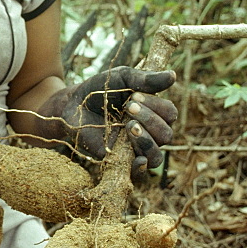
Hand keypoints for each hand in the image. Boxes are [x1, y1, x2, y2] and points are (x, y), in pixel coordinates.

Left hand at [42, 66, 176, 169]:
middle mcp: (148, 132)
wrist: (73, 104)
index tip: (134, 96)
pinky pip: (139, 172)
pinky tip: (138, 158)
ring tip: (129, 126)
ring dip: (147, 139)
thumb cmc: (100, 89)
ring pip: (156, 155)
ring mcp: (134, 148)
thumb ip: (146, 79)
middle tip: (129, 107)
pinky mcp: (119, 161)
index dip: (157, 105)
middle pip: (166, 134)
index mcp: (152, 112)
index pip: (169, 114)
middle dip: (150, 120)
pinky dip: (142, 166)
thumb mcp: (122, 78)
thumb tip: (173, 75)